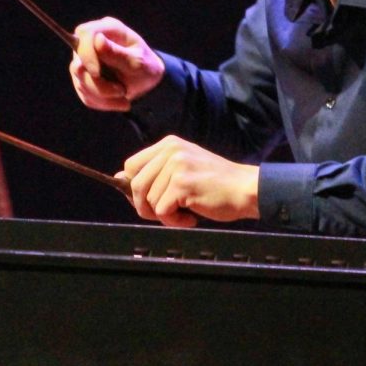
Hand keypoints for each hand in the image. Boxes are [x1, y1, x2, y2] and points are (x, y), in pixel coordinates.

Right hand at [69, 16, 163, 111]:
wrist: (147, 83)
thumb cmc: (146, 67)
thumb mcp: (137, 62)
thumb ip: (117, 54)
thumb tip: (97, 40)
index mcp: (108, 29)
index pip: (85, 33)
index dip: (86, 54)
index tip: (97, 73)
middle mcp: (91, 43)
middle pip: (78, 63)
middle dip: (98, 84)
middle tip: (122, 91)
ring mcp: (85, 61)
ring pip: (80, 81)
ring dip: (103, 95)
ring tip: (124, 96)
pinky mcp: (83, 78)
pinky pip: (85, 94)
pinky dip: (102, 101)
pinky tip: (118, 100)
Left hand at [117, 135, 259, 227]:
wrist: (246, 189)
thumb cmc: (216, 185)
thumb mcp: (182, 171)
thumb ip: (153, 174)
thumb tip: (119, 179)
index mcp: (168, 144)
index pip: (131, 166)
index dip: (135, 188)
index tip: (151, 200)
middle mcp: (170, 151)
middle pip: (136, 185)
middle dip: (147, 206)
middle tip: (169, 212)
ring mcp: (176, 166)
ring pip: (149, 201)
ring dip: (165, 216)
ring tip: (186, 211)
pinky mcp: (182, 184)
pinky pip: (162, 211)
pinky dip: (175, 221)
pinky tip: (191, 216)